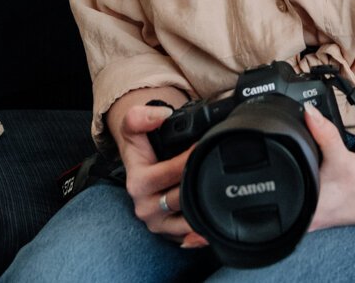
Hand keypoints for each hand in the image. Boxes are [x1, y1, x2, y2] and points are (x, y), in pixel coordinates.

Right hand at [114, 102, 207, 248]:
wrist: (136, 167)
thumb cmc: (139, 148)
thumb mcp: (131, 127)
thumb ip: (140, 116)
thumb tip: (162, 115)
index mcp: (138, 183)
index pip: (172, 172)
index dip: (191, 157)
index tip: (205, 146)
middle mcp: (145, 207)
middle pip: (183, 197)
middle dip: (201, 181)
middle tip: (221, 166)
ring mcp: (157, 223)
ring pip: (188, 222)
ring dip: (204, 210)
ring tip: (222, 195)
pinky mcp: (168, 234)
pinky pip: (187, 238)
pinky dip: (200, 235)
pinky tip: (210, 229)